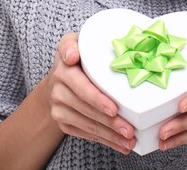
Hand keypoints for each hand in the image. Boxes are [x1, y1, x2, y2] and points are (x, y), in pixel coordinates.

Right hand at [42, 33, 135, 153]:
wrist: (57, 79)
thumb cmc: (77, 55)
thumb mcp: (74, 42)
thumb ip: (73, 43)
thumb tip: (72, 55)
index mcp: (63, 66)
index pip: (81, 85)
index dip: (97, 98)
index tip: (113, 109)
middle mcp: (57, 87)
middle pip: (86, 108)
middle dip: (110, 121)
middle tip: (130, 129)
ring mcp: (58, 106)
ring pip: (86, 123)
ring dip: (109, 135)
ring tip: (129, 140)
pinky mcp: (63, 121)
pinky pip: (85, 133)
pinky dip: (104, 140)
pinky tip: (120, 144)